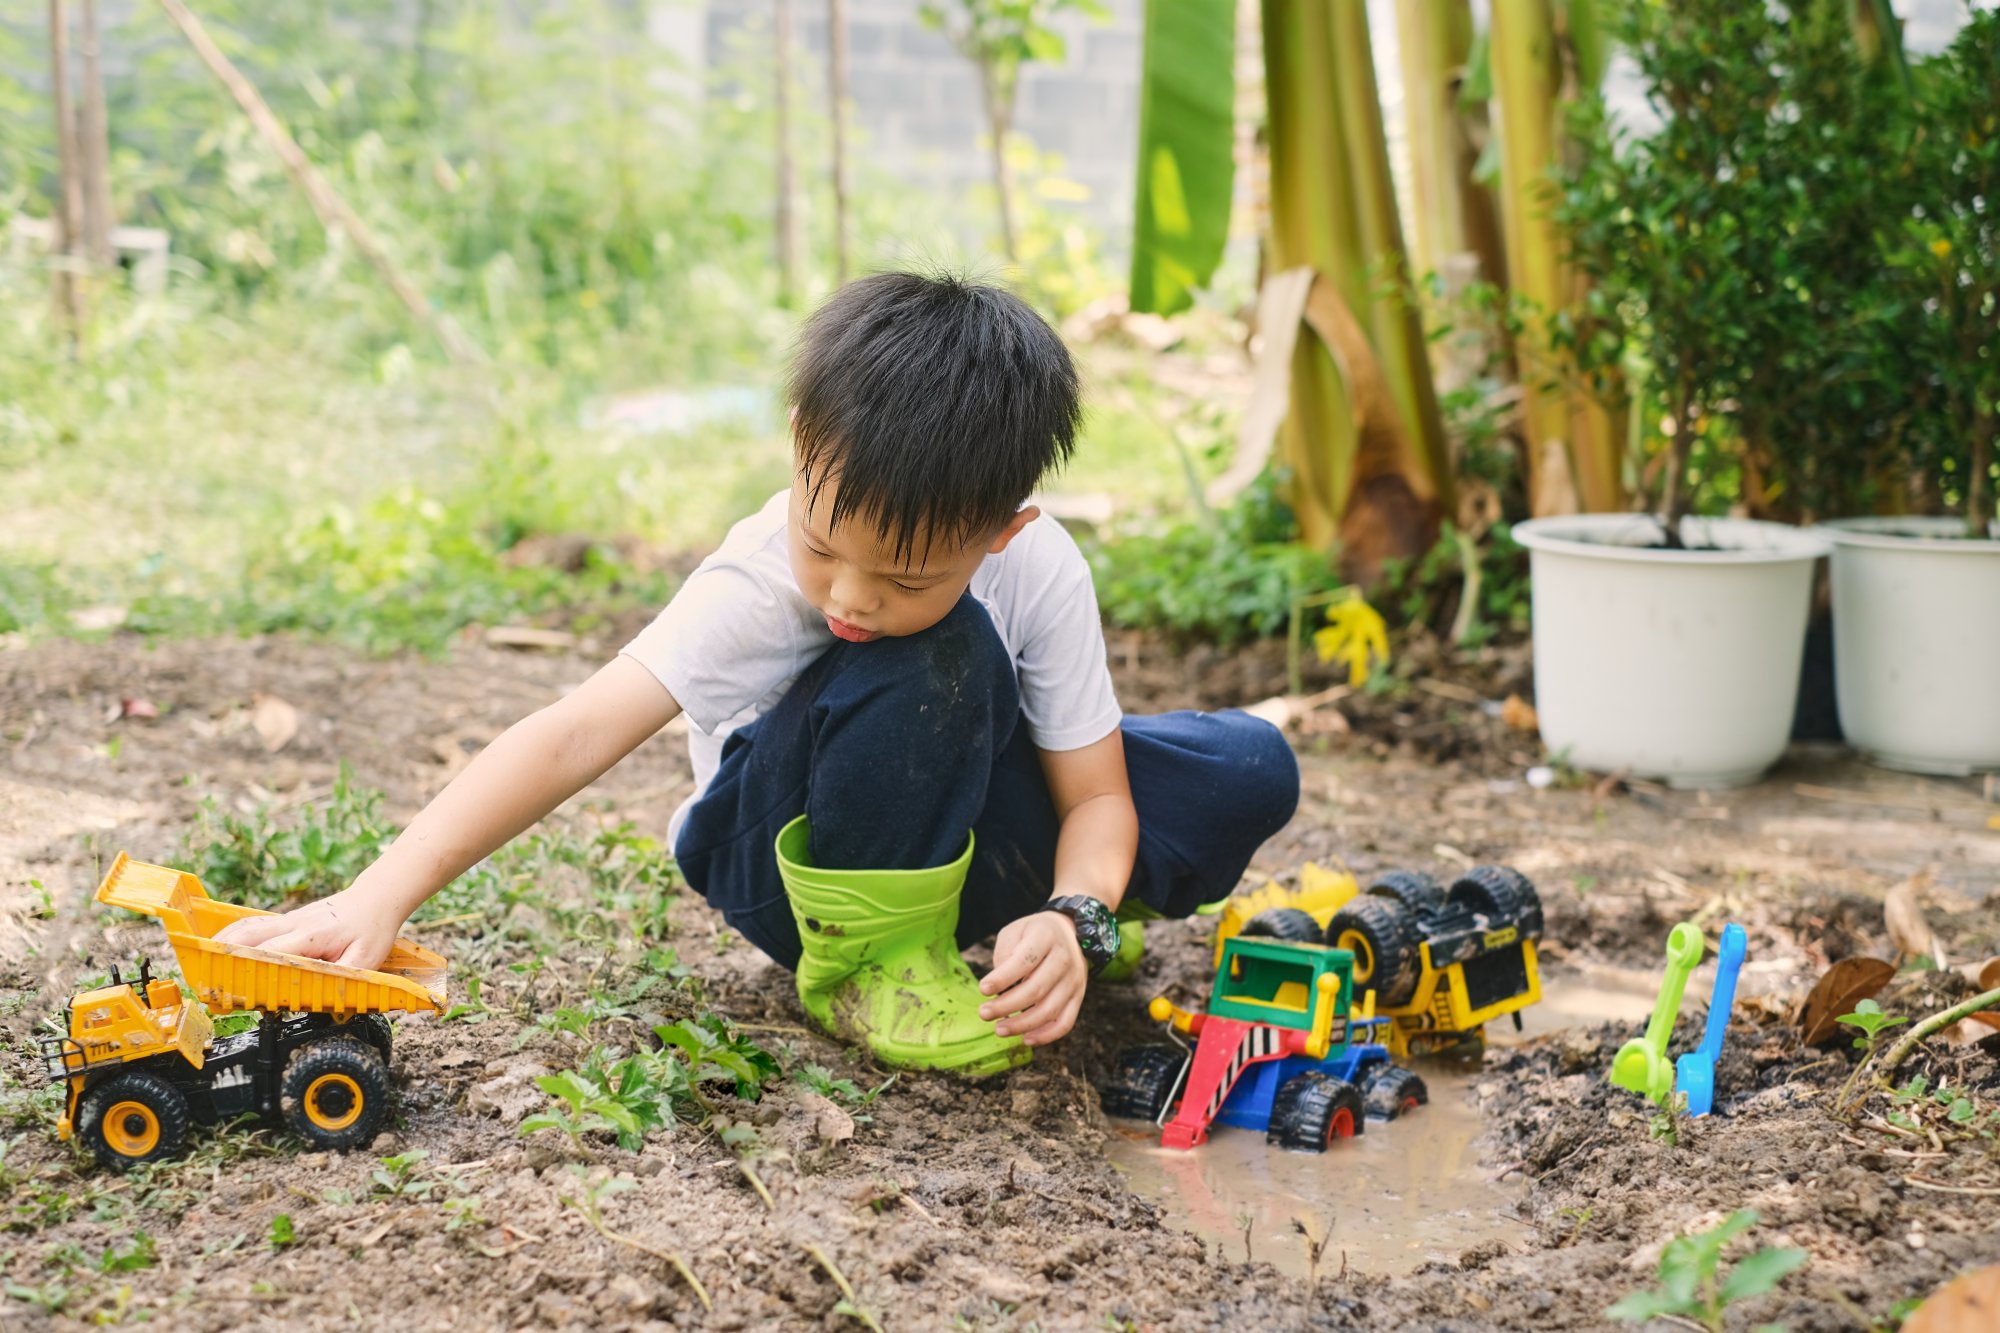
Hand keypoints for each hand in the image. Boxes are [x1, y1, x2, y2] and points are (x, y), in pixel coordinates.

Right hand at [211, 888, 400, 970]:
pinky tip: (219, 945)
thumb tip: (322, 997)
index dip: (247, 968)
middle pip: (248, 936)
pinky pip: (254, 924)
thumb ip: (344, 978)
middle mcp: (294, 925)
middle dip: (222, 955)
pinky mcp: (287, 920)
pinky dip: (232, 934)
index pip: (270, 952)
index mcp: (311, 936)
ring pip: (246, 927)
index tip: (227, 986)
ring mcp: (288, 919)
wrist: (377, 899)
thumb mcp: (367, 959)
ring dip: (222, 943)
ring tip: (200, 963)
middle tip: (204, 979)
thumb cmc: (371, 930)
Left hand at [978, 909, 1086, 1046]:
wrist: (1067, 932)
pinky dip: (1046, 1035)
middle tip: (984, 1014)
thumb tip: (998, 987)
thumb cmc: (1033, 934)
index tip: (983, 989)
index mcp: (1046, 937)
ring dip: (1022, 1024)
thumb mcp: (1015, 932)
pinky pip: (1065, 1022)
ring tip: (999, 1029)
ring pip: (1049, 1010)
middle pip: (1036, 989)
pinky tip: (1026, 1039)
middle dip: (1007, 1006)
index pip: (1025, 961)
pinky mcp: (1078, 997)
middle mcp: (1065, 959)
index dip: (1003, 978)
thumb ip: (1005, 954)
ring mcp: (1074, 980)